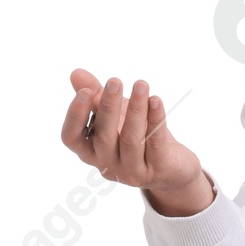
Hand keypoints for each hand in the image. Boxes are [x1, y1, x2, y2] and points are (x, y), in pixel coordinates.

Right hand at [61, 68, 209, 214]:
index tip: (85, 91)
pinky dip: (156, 120)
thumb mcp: (115, 114)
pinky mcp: (157, 171)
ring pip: (131, 140)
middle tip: (115, 81)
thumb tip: (76, 73)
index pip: (72, 137)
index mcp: (90, 151)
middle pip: (104, 136)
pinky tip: (156, 100)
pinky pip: (156, 143)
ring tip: (141, 84)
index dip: (75, 115)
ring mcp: (132, 171)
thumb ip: (95, 96)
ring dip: (136, 109)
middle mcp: (107, 164)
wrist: (172, 167)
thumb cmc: (136, 136)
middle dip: (108, 106)